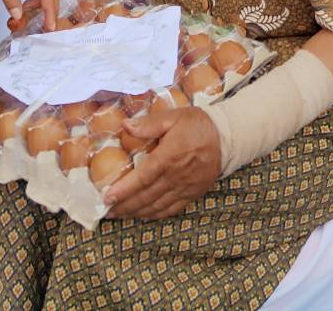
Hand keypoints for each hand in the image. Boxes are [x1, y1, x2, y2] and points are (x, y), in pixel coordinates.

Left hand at [104, 106, 221, 219]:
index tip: (107, 197)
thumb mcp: (174, 116)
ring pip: (156, 206)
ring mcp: (184, 187)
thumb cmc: (198, 125)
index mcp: (169, 156)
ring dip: (136, 212)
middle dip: (124, 205)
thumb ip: (149, 123)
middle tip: (106, 210)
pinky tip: (143, 215)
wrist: (226, 138)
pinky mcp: (192, 194)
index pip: (143, 177)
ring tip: (119, 214)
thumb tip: (126, 125)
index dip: (124, 189)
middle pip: (146, 196)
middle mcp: (176, 176)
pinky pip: (170, 210)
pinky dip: (154, 215)